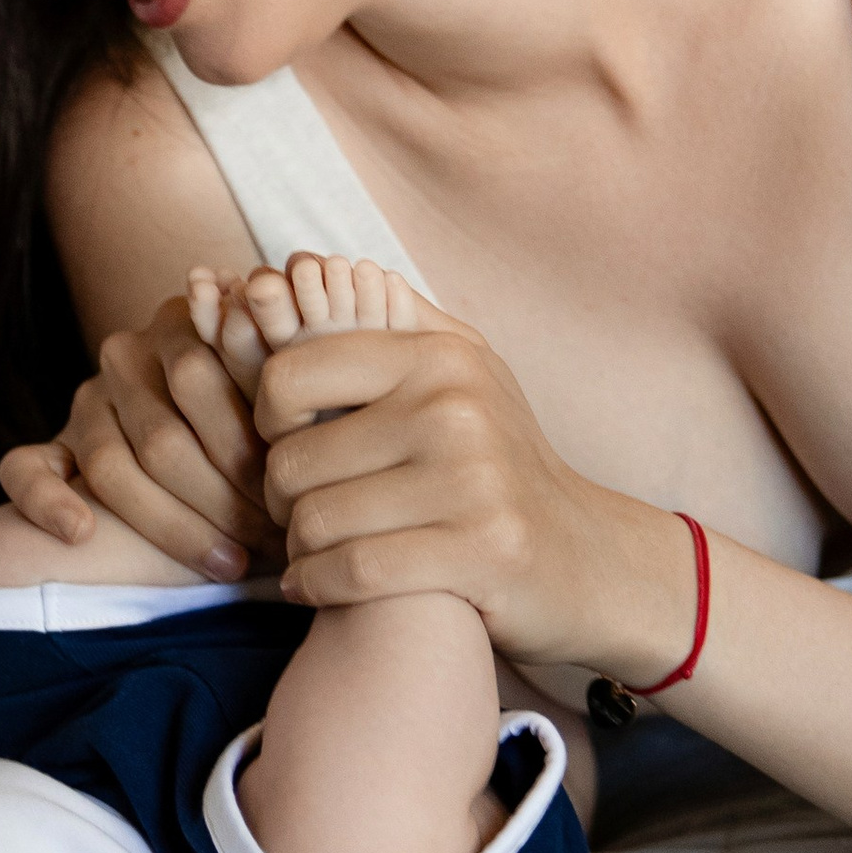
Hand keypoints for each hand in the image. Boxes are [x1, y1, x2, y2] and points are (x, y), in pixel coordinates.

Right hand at [0, 291, 272, 579]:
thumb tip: (328, 413)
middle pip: (163, 433)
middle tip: (273, 540)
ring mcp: (83, 400)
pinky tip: (80, 534)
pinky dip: (49, 504)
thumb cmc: (271, 427)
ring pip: (110, 465)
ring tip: (232, 565)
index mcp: (183, 324)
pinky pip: (26, 471)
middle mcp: (126, 353)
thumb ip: (300, 390)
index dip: (250, 450)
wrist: (208, 443)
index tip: (293, 499)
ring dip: (172, 525)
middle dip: (224, 498)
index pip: (202, 381)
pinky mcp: (51, 446)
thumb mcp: (288, 395)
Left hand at [252, 306, 675, 676]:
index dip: (265, 421)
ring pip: (316, 521)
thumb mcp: (460, 375)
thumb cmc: (497, 464)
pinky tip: (313, 586)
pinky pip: (353, 570)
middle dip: (279, 501)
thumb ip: (388, 323)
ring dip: (298, 549)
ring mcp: (472, 481)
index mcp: (437, 358)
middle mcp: (454, 409)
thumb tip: (298, 266)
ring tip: (310, 552)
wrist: (586, 556)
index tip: (283, 448)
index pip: (290, 374)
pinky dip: (317, 586)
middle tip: (295, 517)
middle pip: (292, 460)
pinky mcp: (479, 552)